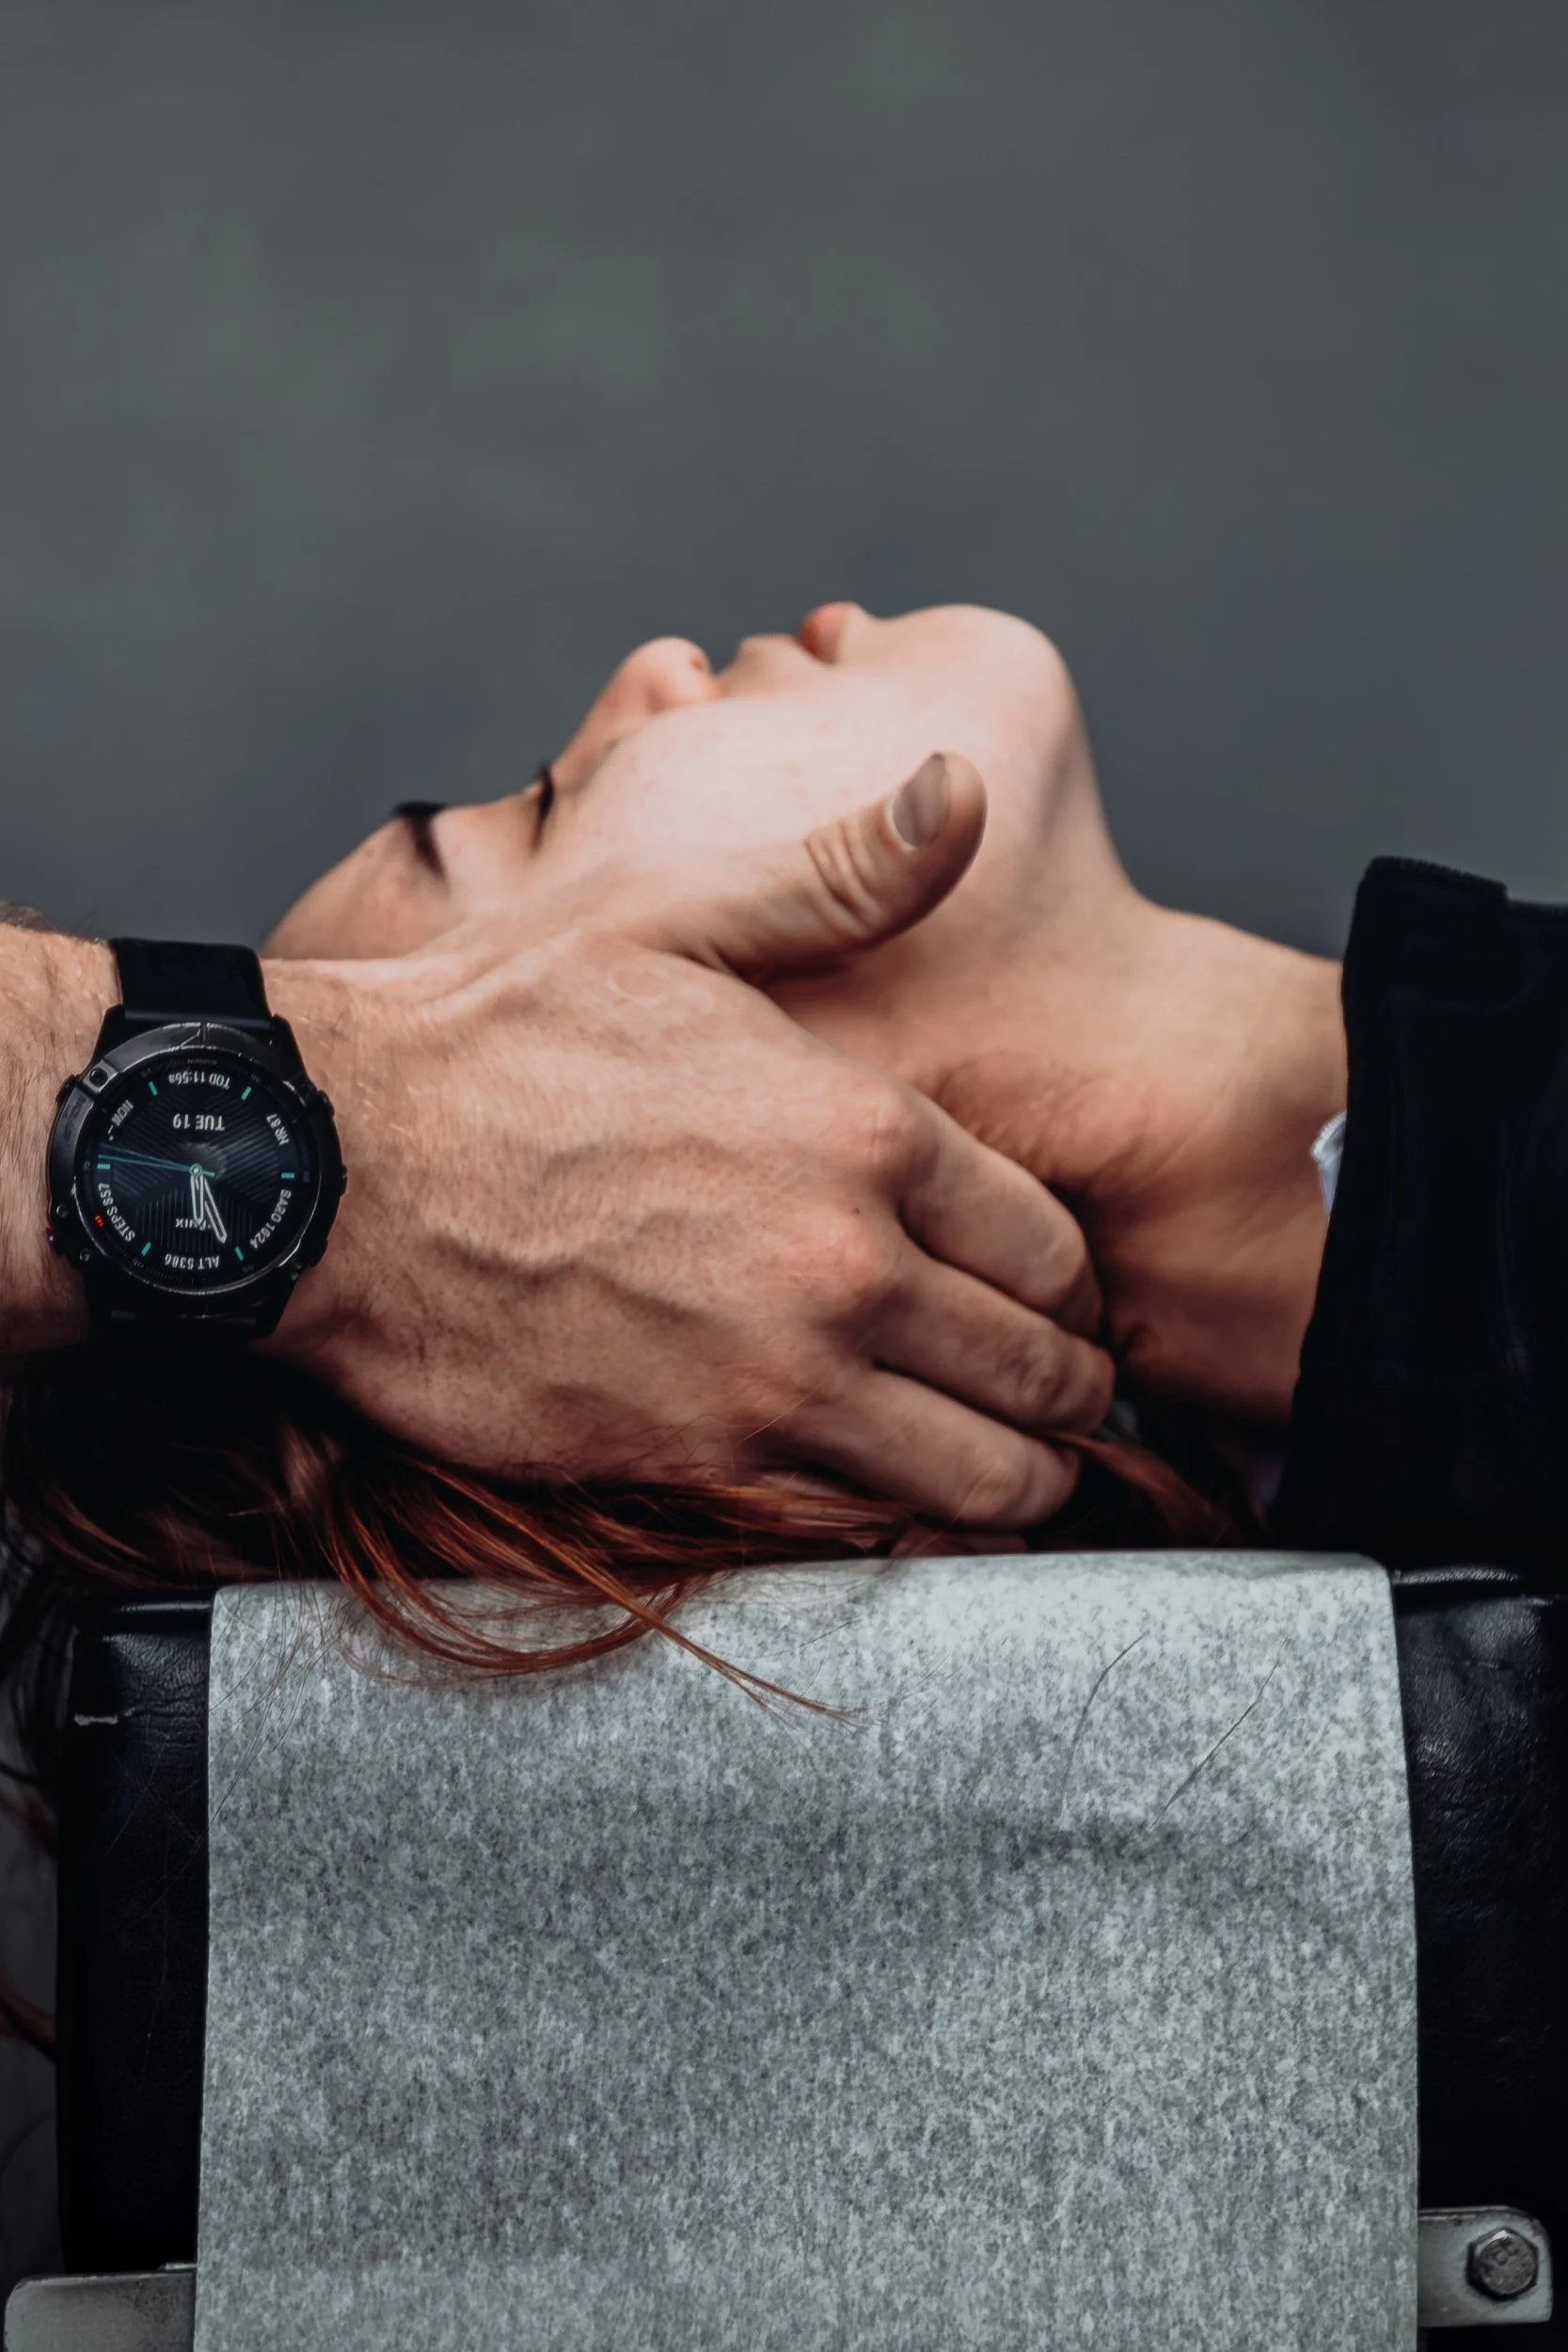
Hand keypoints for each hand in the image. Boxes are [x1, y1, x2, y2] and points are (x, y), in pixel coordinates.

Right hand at [266, 761, 1113, 1524]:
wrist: (327, 1173)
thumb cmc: (485, 1036)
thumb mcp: (668, 914)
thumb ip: (838, 878)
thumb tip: (965, 792)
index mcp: (865, 1129)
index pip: (1053, 1242)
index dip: (1071, 1281)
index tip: (1057, 1297)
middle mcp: (847, 1262)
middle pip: (1043, 1368)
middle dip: (1069, 1389)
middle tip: (1060, 1399)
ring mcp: (777, 1377)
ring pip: (989, 1475)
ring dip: (1022, 1479)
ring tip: (1015, 1471)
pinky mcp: (700, 1461)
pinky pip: (873, 1531)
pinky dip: (916, 1533)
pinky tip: (908, 1513)